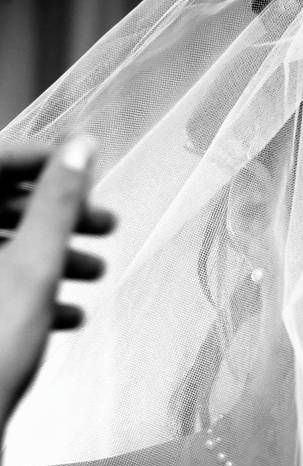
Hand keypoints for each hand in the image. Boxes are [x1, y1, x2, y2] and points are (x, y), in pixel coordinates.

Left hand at [0, 139, 111, 465]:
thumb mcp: (34, 270)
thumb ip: (59, 206)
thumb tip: (82, 150)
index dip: (40, 159)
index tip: (85, 165)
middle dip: (56, 214)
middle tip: (106, 224)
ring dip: (51, 256)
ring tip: (97, 271)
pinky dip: (30, 292)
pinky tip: (69, 313)